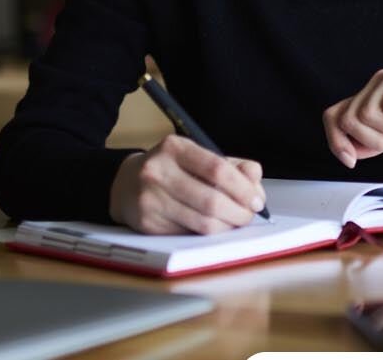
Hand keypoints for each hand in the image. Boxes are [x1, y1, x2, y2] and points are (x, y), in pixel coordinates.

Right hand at [108, 134, 265, 234]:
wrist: (126, 184)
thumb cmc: (173, 170)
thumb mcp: (199, 157)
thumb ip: (232, 166)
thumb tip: (255, 182)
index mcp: (175, 147)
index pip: (217, 169)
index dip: (243, 188)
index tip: (257, 200)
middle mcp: (158, 171)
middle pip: (211, 200)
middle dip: (239, 213)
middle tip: (249, 216)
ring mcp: (150, 199)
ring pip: (202, 223)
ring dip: (227, 227)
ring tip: (235, 223)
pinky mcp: (147, 224)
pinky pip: (188, 234)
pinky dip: (208, 234)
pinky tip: (213, 227)